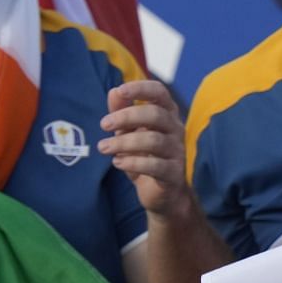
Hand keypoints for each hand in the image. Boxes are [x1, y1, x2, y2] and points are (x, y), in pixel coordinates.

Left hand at [99, 79, 190, 218]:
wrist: (162, 194)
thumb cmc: (145, 157)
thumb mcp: (129, 133)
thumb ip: (122, 112)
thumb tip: (114, 91)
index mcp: (167, 114)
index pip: (160, 93)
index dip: (142, 88)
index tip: (120, 90)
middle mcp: (176, 129)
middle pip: (156, 114)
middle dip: (127, 116)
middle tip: (104, 124)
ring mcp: (177, 151)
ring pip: (153, 140)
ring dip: (124, 142)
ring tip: (103, 147)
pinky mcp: (174, 173)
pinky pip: (155, 166)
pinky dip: (133, 163)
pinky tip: (117, 163)